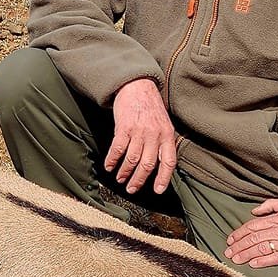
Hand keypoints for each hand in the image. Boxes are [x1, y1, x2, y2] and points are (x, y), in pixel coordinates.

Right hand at [105, 78, 177, 194]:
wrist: (137, 86)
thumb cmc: (150, 106)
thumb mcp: (164, 123)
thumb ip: (163, 142)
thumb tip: (159, 165)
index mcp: (167, 135)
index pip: (168, 161)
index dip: (163, 178)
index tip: (157, 190)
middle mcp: (154, 135)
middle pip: (147, 164)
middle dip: (139, 180)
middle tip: (131, 189)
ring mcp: (139, 131)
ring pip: (132, 159)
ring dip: (124, 172)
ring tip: (120, 179)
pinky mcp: (124, 127)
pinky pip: (118, 149)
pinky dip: (112, 160)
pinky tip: (109, 166)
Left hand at [225, 198, 277, 267]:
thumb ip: (270, 205)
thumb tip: (254, 211)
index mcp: (276, 219)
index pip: (252, 226)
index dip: (239, 233)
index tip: (230, 239)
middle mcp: (277, 231)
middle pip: (253, 238)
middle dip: (238, 246)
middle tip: (228, 252)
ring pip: (260, 248)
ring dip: (246, 254)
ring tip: (236, 260)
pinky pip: (275, 258)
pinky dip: (263, 261)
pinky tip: (253, 264)